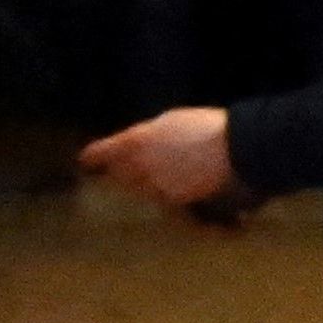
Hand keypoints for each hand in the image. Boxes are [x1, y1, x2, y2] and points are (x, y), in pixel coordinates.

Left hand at [79, 108, 239, 212]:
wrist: (238, 150)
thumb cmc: (206, 127)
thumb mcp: (170, 121)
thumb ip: (147, 136)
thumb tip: (136, 144)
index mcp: (134, 143)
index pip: (101, 153)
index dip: (92, 156)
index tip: (85, 159)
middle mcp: (139, 168)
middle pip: (118, 174)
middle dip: (116, 171)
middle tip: (116, 169)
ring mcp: (157, 187)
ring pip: (138, 188)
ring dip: (139, 183)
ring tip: (148, 177)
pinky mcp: (177, 200)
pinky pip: (160, 196)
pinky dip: (161, 191)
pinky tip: (172, 184)